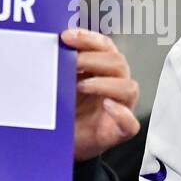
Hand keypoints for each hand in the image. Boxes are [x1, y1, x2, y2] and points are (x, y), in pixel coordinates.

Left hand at [61, 28, 139, 161]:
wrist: (61, 143)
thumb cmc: (65, 111)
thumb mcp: (60, 85)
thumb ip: (60, 67)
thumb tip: (49, 48)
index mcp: (103, 70)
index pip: (104, 46)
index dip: (88, 38)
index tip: (67, 36)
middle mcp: (115, 85)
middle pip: (118, 63)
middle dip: (94, 59)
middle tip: (73, 61)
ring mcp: (121, 108)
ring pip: (129, 88)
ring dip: (105, 83)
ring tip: (81, 85)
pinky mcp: (119, 131)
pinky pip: (130, 123)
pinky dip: (121, 114)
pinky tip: (108, 106)